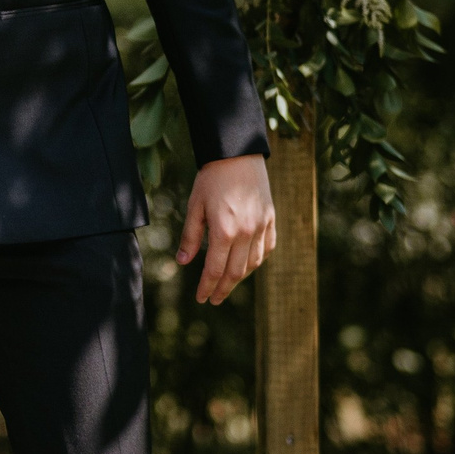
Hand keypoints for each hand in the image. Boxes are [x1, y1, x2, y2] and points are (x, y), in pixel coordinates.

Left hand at [177, 154, 275, 304]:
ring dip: (239, 277)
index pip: (215, 271)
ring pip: (253, 264)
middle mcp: (246, 233)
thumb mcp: (195, 206)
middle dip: (222, 289)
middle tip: (212, 299)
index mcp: (224, 231)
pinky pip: (267, 248)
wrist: (238, 154)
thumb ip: (190, 237)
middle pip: (235, 273)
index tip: (200, 299)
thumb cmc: (211, 178)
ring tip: (227, 283)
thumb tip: (183, 262)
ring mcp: (262, 227)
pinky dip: (257, 260)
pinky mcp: (271, 219)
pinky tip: (247, 264)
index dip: (206, 287)